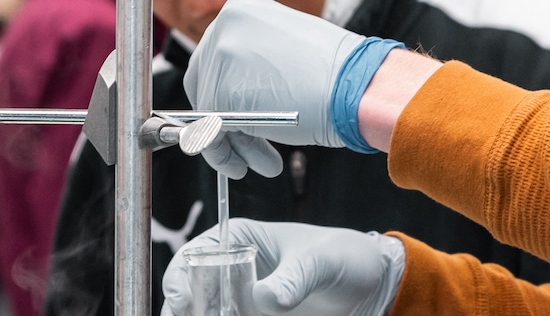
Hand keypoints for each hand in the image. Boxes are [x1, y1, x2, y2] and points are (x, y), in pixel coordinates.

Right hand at [161, 219, 404, 315]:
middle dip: (185, 310)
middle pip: (189, 294)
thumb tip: (263, 299)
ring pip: (205, 314)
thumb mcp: (321, 261)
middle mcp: (231, 271)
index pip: (192, 256)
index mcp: (238, 239)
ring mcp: (241, 301)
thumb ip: (294, 278)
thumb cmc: (344, 257)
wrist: (370, 287)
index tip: (183, 303)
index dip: (179, 279)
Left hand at [186, 0, 403, 177]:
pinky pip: (212, 131)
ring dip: (232, 143)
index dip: (223, 91)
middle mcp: (224, 27)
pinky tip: (248, 163)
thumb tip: (230, 97)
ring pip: (210, 112)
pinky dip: (225, 152)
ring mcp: (220, 59)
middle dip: (224, 120)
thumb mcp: (285, 53)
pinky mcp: (221, 93)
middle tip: (244, 143)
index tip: (231, 114)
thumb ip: (253, 66)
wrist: (358, 86)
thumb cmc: (336, 73)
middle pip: (205, 83)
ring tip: (259, 161)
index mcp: (241, 9)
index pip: (214, 56)